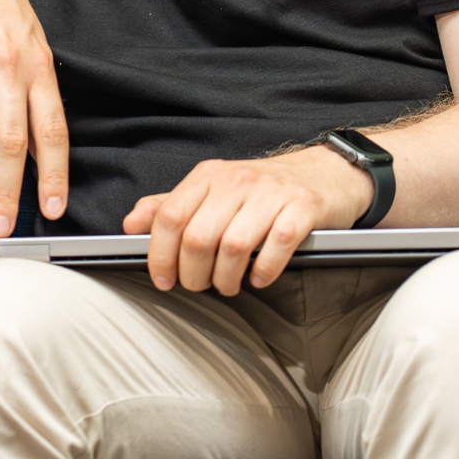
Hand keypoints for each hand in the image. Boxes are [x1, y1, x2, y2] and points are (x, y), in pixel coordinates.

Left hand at [122, 146, 374, 293]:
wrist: (326, 172)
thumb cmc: (263, 189)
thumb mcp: (212, 189)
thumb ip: (170, 206)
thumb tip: (131, 225)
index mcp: (208, 176)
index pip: (169, 216)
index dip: (160, 254)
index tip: (162, 279)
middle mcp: (237, 180)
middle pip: (198, 237)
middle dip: (193, 274)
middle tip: (200, 286)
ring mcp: (272, 193)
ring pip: (234, 245)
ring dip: (227, 278)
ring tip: (229, 285)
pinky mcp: (304, 207)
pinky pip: (277, 245)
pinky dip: (264, 270)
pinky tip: (259, 277)